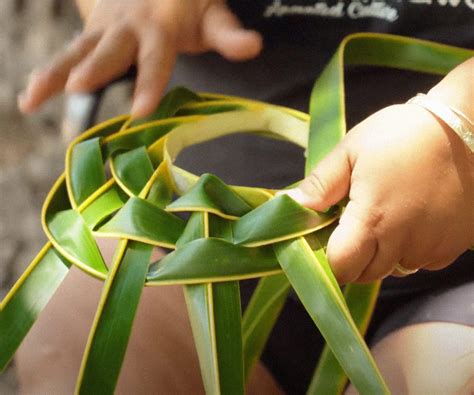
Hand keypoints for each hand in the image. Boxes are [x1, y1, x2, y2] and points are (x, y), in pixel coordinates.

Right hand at [18, 0, 262, 117]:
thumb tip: (254, 45)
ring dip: (53, 74)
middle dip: (92, 70)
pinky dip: (46, 74)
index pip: (156, 59)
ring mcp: (104, 29)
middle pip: (108, 50)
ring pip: (76, 51)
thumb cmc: (187, 5)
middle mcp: (128, 27)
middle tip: (75, 89)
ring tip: (29, 100)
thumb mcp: (212, 14)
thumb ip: (228, 34)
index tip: (140, 111)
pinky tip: (27, 97)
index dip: (148, 83)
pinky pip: (66, 53)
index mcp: (161, 26)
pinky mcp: (89, 33)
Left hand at [287, 104, 473, 283]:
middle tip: (355, 224)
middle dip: (354, 257)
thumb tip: (292, 206)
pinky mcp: (456, 246)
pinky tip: (415, 218)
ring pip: (394, 269)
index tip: (328, 241)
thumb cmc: (402, 134)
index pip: (341, 268)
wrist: (466, 127)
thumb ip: (321, 183)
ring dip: (383, 253)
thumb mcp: (352, 149)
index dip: (330, 260)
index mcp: (373, 220)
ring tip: (388, 215)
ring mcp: (433, 247)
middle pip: (366, 274)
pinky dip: (412, 248)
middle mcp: (404, 243)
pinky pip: (423, 261)